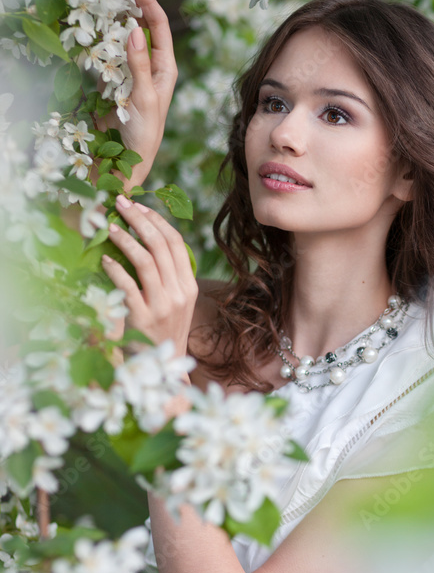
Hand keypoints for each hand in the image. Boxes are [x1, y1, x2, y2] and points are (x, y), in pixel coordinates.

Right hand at [93, 0, 177, 187]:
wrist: (127, 162)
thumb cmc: (143, 135)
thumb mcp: (144, 100)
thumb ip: (138, 66)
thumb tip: (133, 30)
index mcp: (165, 67)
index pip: (156, 22)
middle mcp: (152, 64)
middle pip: (143, 20)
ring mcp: (133, 70)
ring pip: (126, 31)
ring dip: (118, 7)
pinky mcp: (116, 79)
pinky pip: (111, 49)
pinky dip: (104, 30)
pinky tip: (97, 17)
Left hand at [101, 194, 197, 357]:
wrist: (165, 368)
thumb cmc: (165, 331)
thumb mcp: (176, 302)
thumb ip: (167, 276)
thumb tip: (146, 241)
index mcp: (189, 286)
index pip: (176, 244)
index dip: (157, 221)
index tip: (140, 207)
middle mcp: (179, 293)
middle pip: (161, 246)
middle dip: (140, 220)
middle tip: (121, 204)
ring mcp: (162, 306)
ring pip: (146, 262)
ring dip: (126, 239)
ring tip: (109, 226)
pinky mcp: (142, 319)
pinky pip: (128, 286)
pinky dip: (116, 269)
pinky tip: (105, 259)